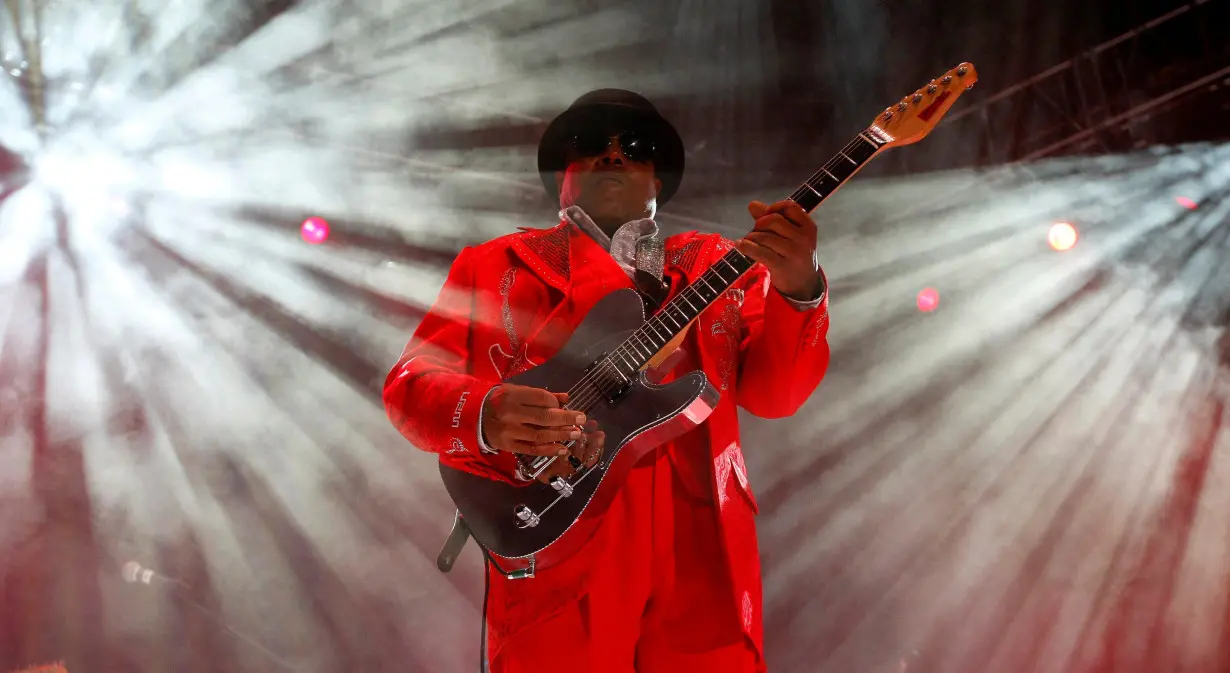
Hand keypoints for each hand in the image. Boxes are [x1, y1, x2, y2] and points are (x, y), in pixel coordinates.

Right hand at [481, 384, 605, 482]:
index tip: (565, 406)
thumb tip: (565, 398)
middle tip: (582, 420)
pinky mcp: (509, 445)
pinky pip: (532, 449)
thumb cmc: (499, 402)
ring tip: (576, 434)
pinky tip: (562, 449)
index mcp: (513, 395)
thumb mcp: (517, 392)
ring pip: (540, 435)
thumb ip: (540, 395)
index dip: (556, 403)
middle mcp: (512, 413)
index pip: (542, 398)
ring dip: (561, 435)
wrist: (474, 417)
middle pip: (544, 417)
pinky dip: (549, 450)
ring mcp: (510, 431)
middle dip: (566, 419)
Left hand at [735, 199, 822, 299]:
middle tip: (757, 231)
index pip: (790, 207)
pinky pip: (759, 252)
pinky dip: (746, 247)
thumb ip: (772, 217)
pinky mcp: (782, 266)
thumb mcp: (790, 234)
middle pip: (773, 220)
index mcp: (808, 226)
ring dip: (752, 237)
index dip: (774, 207)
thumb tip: (752, 205)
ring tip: (750, 241)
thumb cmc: (793, 253)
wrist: (803, 283)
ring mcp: (793, 253)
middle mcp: (803, 238)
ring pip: (764, 236)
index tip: (766, 214)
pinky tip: (740, 245)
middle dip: (760, 223)